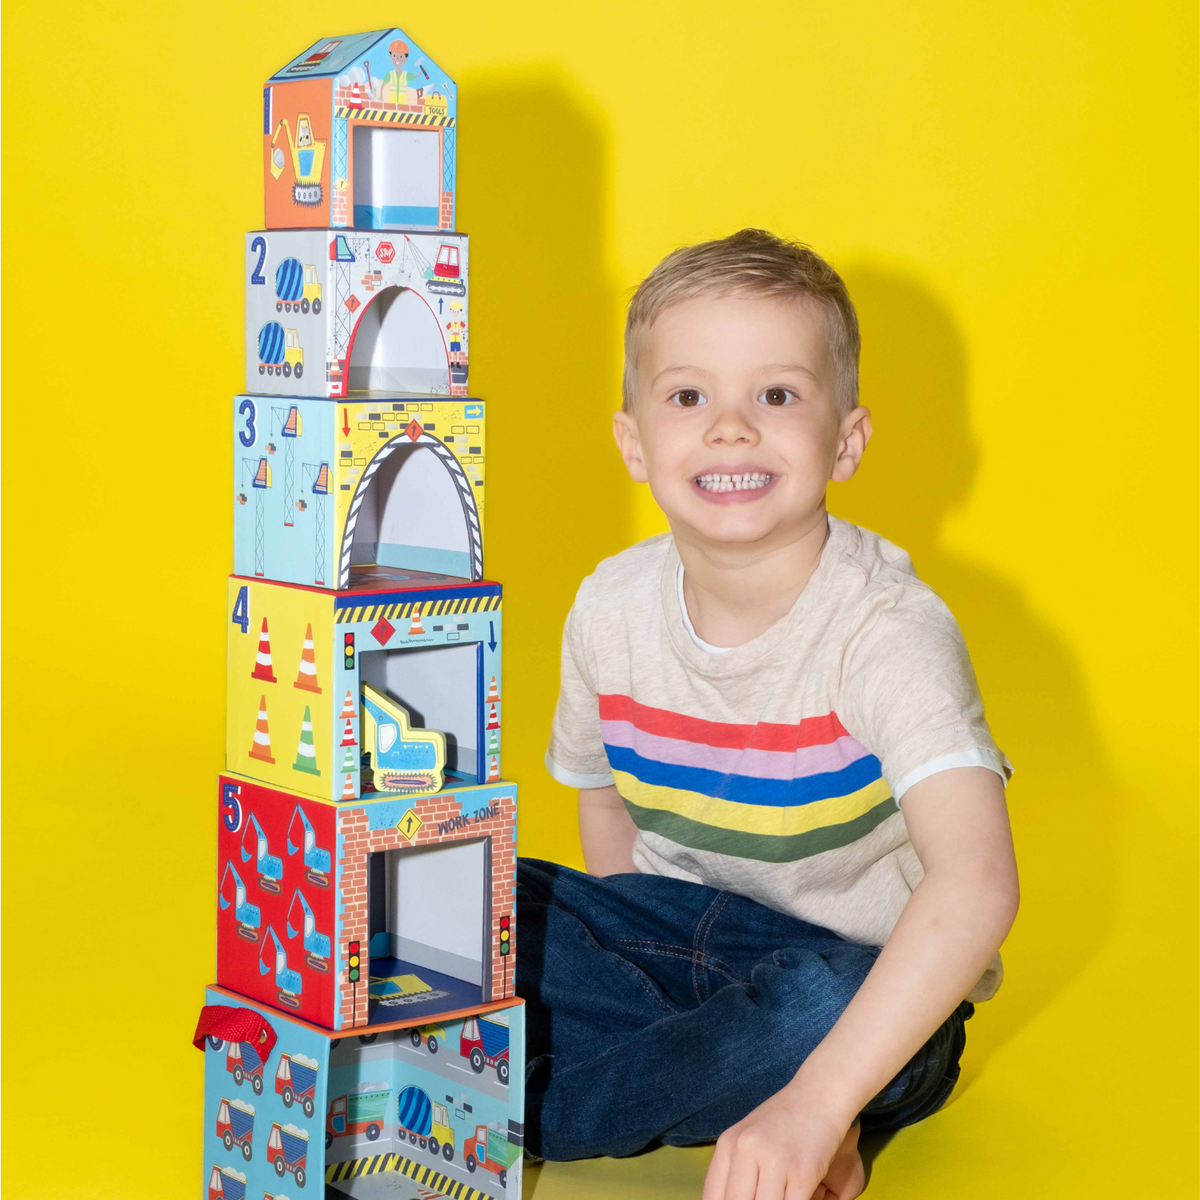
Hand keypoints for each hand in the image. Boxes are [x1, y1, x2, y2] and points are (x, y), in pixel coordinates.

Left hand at [701, 1087, 864, 1199]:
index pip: (713, 1197)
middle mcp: (746, 1149)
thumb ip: (734, 1170)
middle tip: (762, 1199)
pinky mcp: (802, 1171)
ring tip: (779, 1197)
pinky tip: (796, 1198)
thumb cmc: (784, 1121)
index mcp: (728, 1143)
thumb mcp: (749, 1137)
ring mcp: (774, 1159)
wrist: (820, 1094)